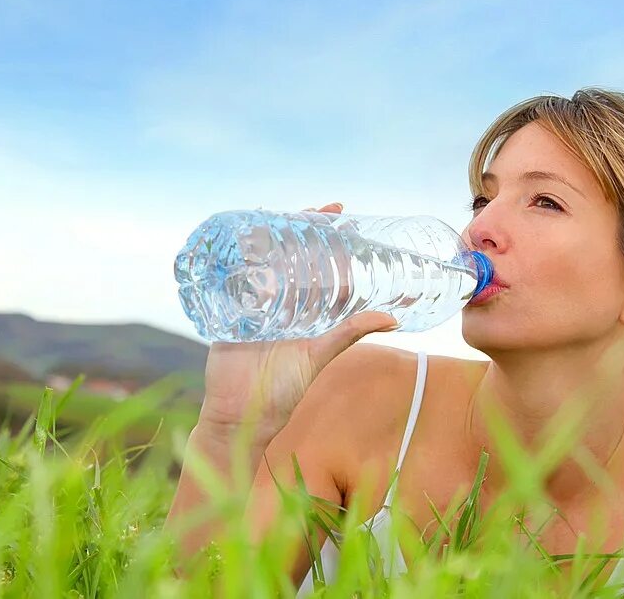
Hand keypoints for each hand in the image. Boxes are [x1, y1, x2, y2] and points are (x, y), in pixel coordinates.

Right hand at [196, 202, 397, 442]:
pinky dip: (239, 255)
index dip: (334, 245)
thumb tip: (392, 320)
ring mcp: (256, 303)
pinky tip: (244, 233)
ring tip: (288, 212)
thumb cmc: (281, 392)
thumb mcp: (319, 357)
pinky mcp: (230, 308)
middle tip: (326, 209)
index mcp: (307, 313)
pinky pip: (235, 276)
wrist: (239, 414)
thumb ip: (349, 334)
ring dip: (276, 236)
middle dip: (308, 231)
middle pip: (297, 258)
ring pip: (268, 261)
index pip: (324, 270)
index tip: (348, 220)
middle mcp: (284, 304)